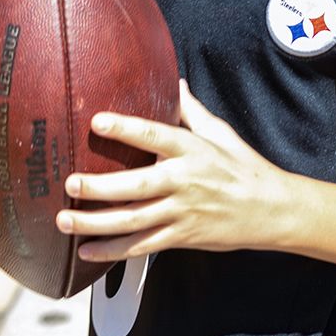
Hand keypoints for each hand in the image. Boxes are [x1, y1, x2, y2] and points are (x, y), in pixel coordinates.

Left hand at [55, 81, 293, 261]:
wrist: (271, 210)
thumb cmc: (244, 166)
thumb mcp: (221, 133)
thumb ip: (192, 111)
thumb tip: (176, 83)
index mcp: (192, 150)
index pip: (155, 136)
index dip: (126, 129)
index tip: (97, 121)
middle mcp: (184, 181)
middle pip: (136, 186)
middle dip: (100, 186)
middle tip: (70, 183)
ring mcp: (182, 212)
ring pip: (133, 221)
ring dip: (96, 223)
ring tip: (64, 220)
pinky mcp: (182, 237)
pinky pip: (143, 247)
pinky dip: (113, 252)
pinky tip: (86, 251)